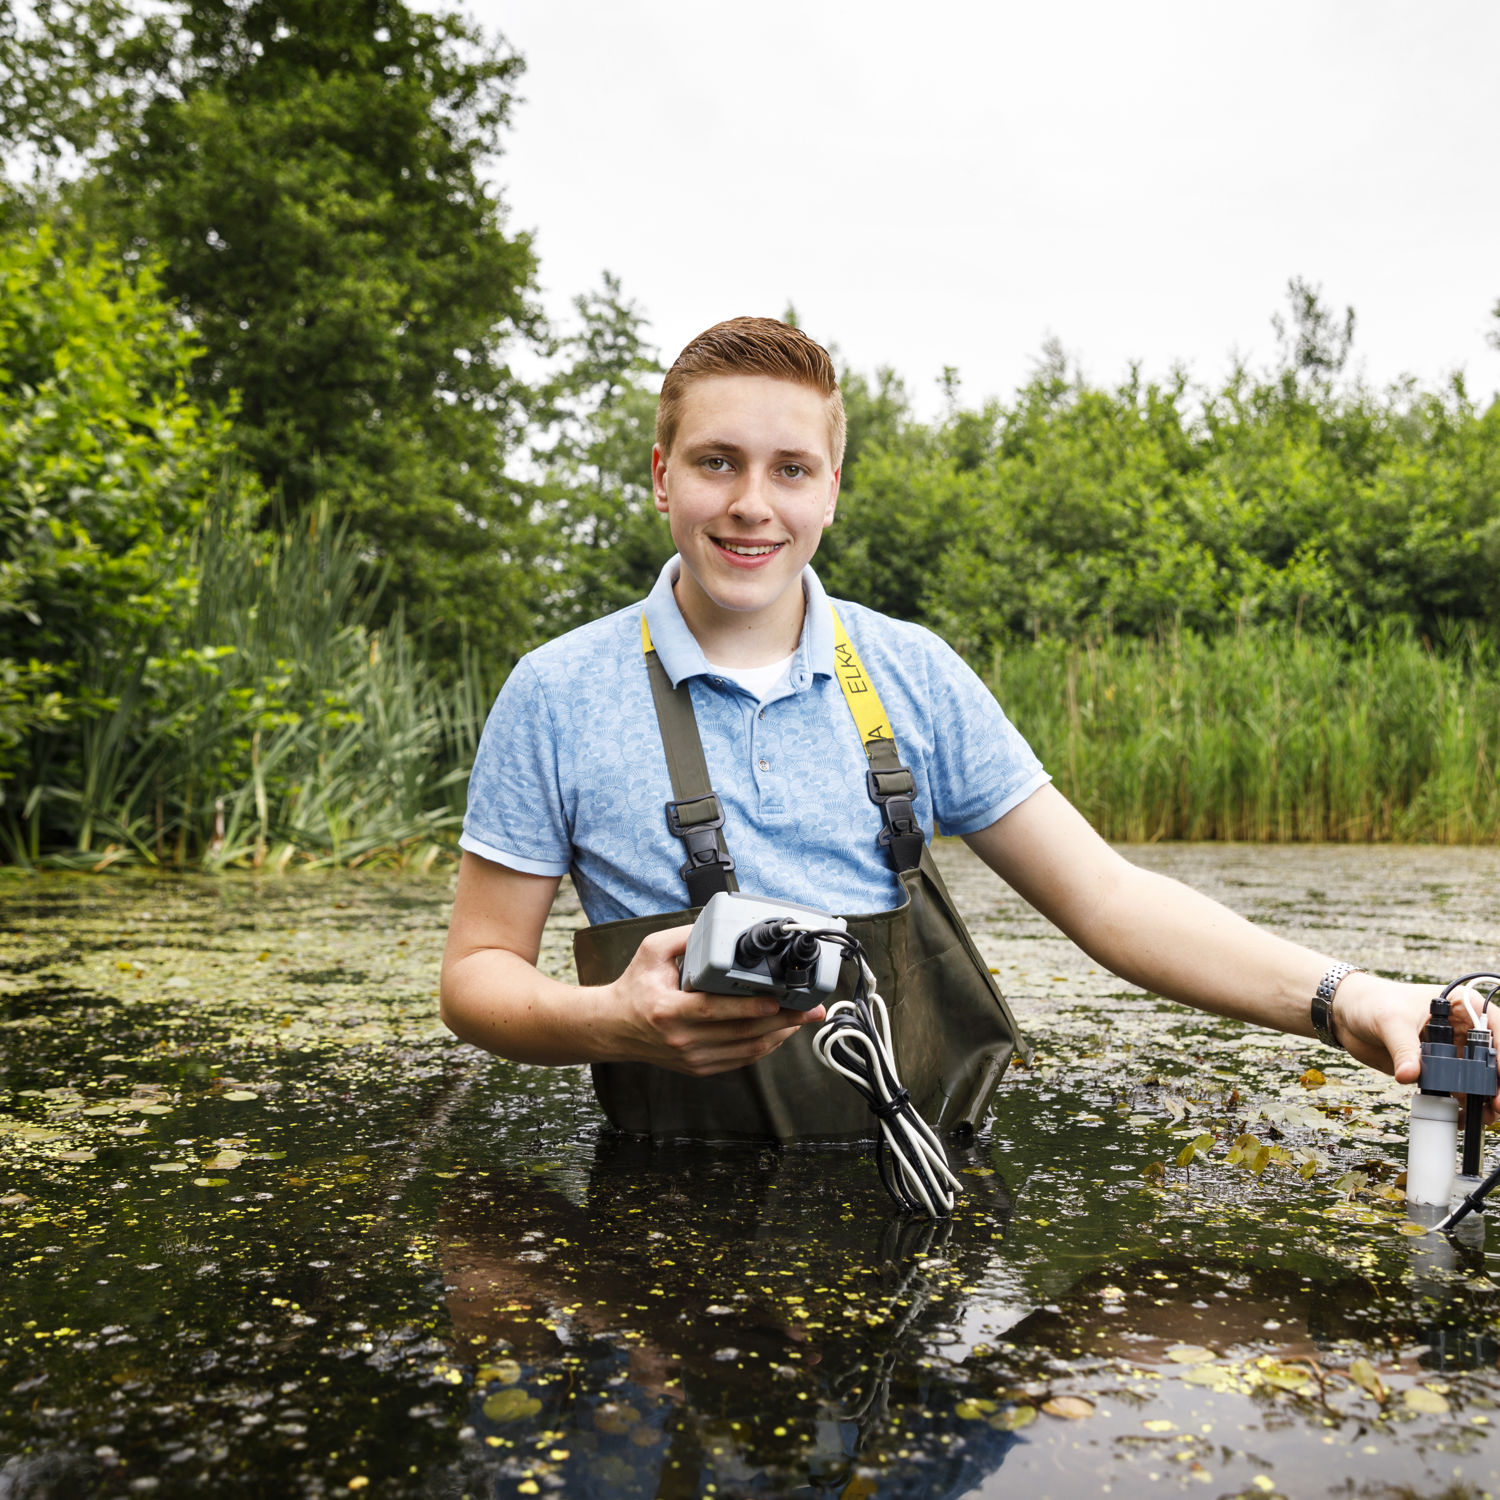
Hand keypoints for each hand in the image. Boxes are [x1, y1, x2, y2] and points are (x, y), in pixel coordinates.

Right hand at [605, 925, 825, 1076]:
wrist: (614, 1028)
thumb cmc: (634, 988)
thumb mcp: (651, 952)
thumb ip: (685, 937)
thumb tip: (718, 925)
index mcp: (667, 1011)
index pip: (715, 1011)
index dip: (749, 1006)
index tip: (777, 999)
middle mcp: (681, 1040)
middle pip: (741, 1033)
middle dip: (783, 1021)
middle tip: (811, 1009)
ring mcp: (692, 1058)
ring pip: (746, 1051)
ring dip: (780, 1035)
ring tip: (803, 1018)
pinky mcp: (699, 1068)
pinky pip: (740, 1060)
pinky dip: (765, 1046)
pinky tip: (780, 1031)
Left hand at [1338, 976, 1498, 1121]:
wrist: (1347, 1014)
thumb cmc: (1372, 1002)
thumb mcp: (1390, 1021)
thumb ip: (1404, 1048)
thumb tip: (1410, 1075)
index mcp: (1461, 1005)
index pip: (1495, 1028)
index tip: (1499, 1075)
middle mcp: (1463, 1029)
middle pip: (1492, 1059)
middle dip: (1495, 1083)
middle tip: (1495, 1106)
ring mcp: (1452, 1051)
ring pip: (1479, 1078)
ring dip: (1483, 1098)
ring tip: (1482, 1116)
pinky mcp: (1438, 1069)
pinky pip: (1456, 1089)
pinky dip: (1461, 1103)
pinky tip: (1460, 1116)